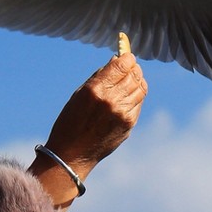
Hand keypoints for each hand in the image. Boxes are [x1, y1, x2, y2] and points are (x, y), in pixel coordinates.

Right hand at [30, 52, 147, 206]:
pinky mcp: (129, 124)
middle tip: (130, 67)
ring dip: (137, 80)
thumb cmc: (70, 122)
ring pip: (141, 87)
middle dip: (133, 68)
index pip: (122, 64)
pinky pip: (139, 102)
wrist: (72, 154)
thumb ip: (99, 77)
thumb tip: (116, 60)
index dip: (127, 57)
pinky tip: (129, 95)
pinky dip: (136, 95)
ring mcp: (122, 113)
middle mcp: (112, 100)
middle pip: (134, 74)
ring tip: (130, 80)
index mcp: (96, 89)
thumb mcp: (79, 94)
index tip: (126, 56)